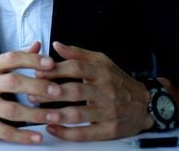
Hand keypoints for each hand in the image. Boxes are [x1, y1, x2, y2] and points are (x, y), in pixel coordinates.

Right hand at [0, 41, 66, 143]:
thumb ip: (14, 58)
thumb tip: (37, 46)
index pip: (11, 59)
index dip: (32, 60)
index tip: (51, 63)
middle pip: (14, 82)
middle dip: (38, 86)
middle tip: (58, 90)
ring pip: (12, 110)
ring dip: (36, 113)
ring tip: (54, 115)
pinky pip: (5, 131)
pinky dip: (23, 135)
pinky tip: (37, 136)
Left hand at [31, 42, 152, 140]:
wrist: (145, 104)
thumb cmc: (118, 81)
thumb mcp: (102, 61)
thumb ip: (78, 53)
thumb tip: (56, 45)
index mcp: (101, 72)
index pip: (76, 68)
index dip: (55, 70)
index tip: (37, 72)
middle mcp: (106, 91)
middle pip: (75, 91)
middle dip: (51, 93)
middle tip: (32, 94)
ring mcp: (108, 112)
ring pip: (79, 114)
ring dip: (57, 114)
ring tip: (40, 113)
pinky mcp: (109, 130)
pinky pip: (86, 133)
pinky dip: (67, 132)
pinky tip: (53, 129)